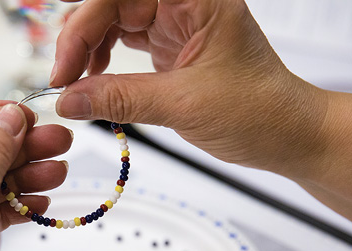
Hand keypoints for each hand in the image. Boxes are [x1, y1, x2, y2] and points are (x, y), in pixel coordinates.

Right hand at [51, 0, 351, 238]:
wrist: (287, 135)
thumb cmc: (260, 110)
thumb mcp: (184, 104)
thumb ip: (121, 98)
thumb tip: (69, 100)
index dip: (84, 26)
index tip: (66, 68)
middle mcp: (184, 4)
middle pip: (110, 5)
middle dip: (80, 38)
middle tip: (64, 78)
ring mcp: (176, 24)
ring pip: (113, 21)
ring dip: (88, 49)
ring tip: (76, 81)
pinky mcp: (170, 47)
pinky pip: (123, 43)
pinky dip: (103, 62)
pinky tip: (95, 80)